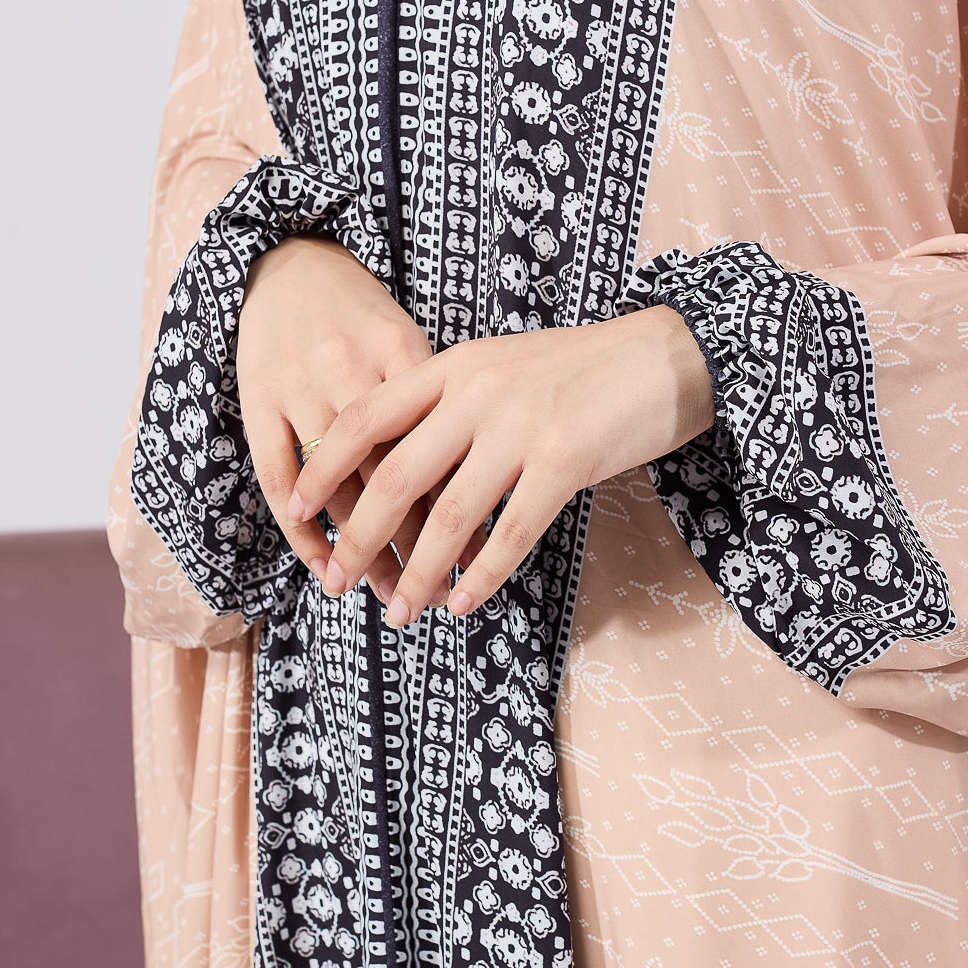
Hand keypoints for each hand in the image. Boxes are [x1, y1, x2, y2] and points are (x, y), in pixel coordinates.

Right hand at [236, 235, 483, 603]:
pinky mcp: (259, 398)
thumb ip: (440, 399)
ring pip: (338, 483)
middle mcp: (351, 367)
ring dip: (363, 546)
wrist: (286, 263)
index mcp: (401, 348)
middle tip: (437, 593)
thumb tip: (488, 477)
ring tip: (389, 593)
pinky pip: (279, 475)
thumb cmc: (361, 316)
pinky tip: (323, 563)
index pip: (438, 438)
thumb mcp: (408, 342)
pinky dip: (301, 528)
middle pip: (390, 470)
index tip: (483, 553)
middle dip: (416, 540)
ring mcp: (302, 383)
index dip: (461, 500)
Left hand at [287, 303, 715, 624]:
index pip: (368, 417)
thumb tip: (403, 462)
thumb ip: (455, 404)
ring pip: (449, 515)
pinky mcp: (566, 460)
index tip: (299, 508)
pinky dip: (482, 574)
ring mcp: (522, 426)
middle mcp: (479, 393)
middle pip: (396, 476)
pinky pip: (510, 531)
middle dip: (359, 537)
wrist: (669, 355)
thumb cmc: (586, 369)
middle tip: (338, 581)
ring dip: (419, 572)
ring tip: (400, 612)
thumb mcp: (505, 367)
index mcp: (456, 366)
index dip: (327, 466)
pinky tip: (464, 602)